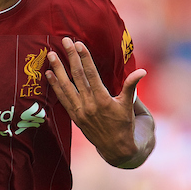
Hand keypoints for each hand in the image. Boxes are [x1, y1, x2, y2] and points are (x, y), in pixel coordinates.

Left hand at [46, 37, 150, 167]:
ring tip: (51, 55)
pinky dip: (55, 86)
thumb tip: (142, 71)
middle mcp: (89, 105)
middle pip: (77, 76)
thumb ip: (131, 86)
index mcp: (103, 100)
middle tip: (64, 41)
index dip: (84, 58)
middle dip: (70, 58)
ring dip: (58, 70)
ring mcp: (80, 111)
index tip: (78, 44)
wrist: (116, 148)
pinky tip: (49, 74)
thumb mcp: (129, 105)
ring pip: (66, 87)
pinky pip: (62, 98)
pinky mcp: (74, 117)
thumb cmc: (125, 124)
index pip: (91, 74)